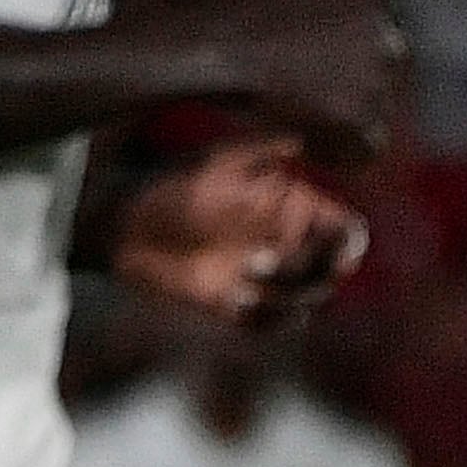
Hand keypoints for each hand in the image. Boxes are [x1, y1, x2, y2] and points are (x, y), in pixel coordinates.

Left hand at [109, 135, 365, 327]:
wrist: (118, 226)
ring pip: (305, 302)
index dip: (347, 248)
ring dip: (282, 296)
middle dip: (306, 273)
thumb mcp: (215, 162)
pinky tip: (233, 302)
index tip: (333, 257)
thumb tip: (304, 141)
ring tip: (239, 278)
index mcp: (289, 208)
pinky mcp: (238, 305)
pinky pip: (275, 326)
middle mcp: (283, 243)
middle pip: (329, 272)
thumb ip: (262, 149)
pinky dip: (265, 319)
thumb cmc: (166, 186)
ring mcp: (261, 277)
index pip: (346, 233)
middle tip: (257, 262)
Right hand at [206, 0, 404, 162]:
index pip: (385, 64)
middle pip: (380, 96)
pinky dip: (341, 157)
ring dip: (342, 131)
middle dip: (349, 103)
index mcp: (375, 16)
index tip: (309, 77)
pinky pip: (365, 153)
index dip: (348, 75)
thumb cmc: (251, 13)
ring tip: (301, 120)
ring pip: (373, 125)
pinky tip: (308, 144)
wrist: (211, 50)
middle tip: (301, 101)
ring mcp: (369, 83)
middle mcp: (381, 46)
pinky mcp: (353, 118)